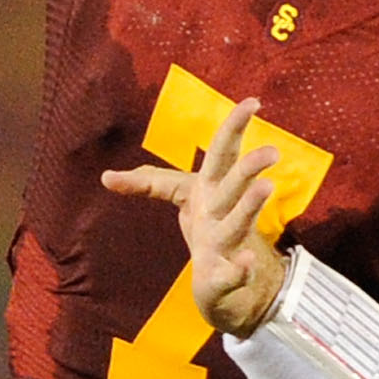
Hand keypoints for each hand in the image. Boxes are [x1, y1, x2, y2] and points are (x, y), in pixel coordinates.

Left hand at [101, 95, 288, 335]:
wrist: (227, 278)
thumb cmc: (207, 224)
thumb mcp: (180, 195)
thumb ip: (148, 182)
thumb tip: (105, 176)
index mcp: (213, 186)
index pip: (224, 152)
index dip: (236, 126)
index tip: (254, 101)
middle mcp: (225, 209)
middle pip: (234, 184)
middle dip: (251, 166)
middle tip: (273, 150)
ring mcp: (230, 242)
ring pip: (238, 223)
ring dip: (251, 206)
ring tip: (267, 187)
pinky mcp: (227, 276)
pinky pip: (235, 273)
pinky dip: (241, 269)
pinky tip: (247, 264)